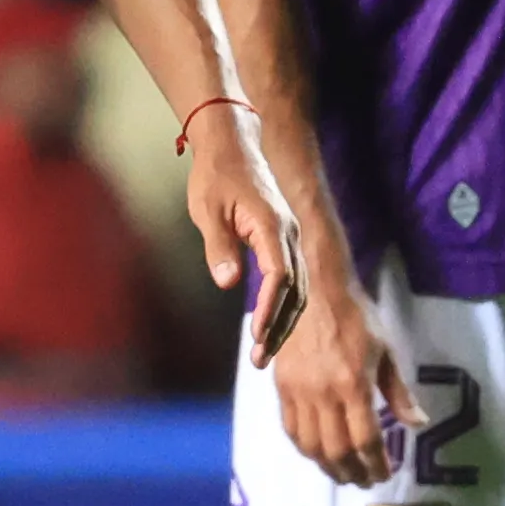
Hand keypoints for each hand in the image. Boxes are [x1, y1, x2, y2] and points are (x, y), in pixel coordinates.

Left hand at [181, 102, 307, 364]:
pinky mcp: (284, 241)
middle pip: (295, 290)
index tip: (259, 335)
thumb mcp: (207, 210)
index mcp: (272, 224)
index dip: (270, 308)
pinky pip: (291, 281)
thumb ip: (218, 246)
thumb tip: (227, 282)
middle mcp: (288, 233)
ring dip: (284, 322)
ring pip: (297, 289)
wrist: (232, 145)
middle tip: (261, 361)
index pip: (279, 276)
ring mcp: (289, 237)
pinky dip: (284, 307)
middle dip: (280, 327)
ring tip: (264, 353)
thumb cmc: (215, 175)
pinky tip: (271, 328)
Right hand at [267, 257, 419, 487]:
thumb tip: (418, 423)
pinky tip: (317, 452)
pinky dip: (304, 447)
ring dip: (327, 466)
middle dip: (352, 472)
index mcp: (354, 384)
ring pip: (310, 445)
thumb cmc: (357, 316)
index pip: (366, 440)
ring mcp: (299, 391)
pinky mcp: (281, 386)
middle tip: (364, 480)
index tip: (385, 474)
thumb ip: (398, 392)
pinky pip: (290, 427)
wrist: (314, 289)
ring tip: (342, 473)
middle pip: (336, 450)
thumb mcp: (386, 351)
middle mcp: (324, 394)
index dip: (376, 464)